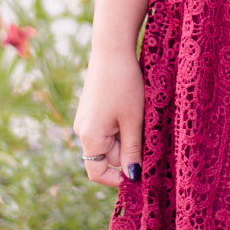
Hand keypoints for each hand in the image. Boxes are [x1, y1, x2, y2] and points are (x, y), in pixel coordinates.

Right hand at [73, 49, 144, 188]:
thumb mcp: (133, 121)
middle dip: (127, 152)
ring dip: (126, 138)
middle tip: (146, 135)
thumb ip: (132, 151)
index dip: (117, 178)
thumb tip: (131, 177)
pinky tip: (133, 111)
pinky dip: (121, 127)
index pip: (97, 173)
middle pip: (106, 157)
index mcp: (90, 137)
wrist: (112, 51)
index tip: (140, 173)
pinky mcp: (91, 110)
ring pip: (109, 142)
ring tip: (140, 119)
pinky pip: (106, 129)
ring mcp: (85, 120)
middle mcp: (82, 131)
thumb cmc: (125, 85)